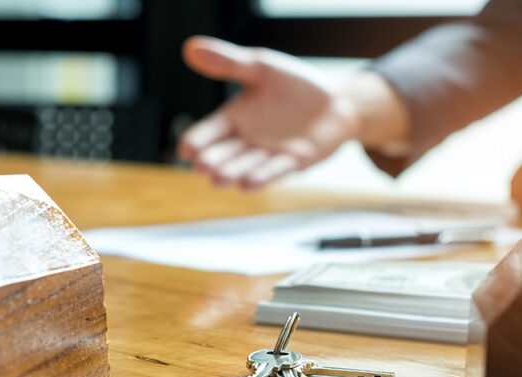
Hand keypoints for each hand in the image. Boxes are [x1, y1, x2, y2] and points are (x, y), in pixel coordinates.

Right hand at [178, 36, 359, 189]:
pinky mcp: (293, 161)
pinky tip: (247, 183)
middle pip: (225, 153)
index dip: (197, 140)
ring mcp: (269, 153)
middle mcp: (248, 140)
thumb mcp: (261, 68)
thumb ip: (228, 63)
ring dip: (233, 172)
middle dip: (213, 160)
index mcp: (235, 118)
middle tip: (201, 166)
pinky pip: (275, 169)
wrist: (336, 101)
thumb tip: (190, 48)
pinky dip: (262, 177)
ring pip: (246, 165)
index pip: (210, 131)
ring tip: (218, 179)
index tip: (185, 149)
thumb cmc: (295, 86)